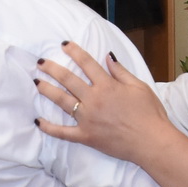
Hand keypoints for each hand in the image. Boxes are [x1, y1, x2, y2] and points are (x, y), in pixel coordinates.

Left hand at [36, 43, 173, 164]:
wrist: (151, 141)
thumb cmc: (150, 113)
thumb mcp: (139, 87)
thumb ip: (120, 72)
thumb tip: (107, 56)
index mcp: (107, 85)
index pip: (87, 63)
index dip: (74, 52)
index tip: (64, 45)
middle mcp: (93, 99)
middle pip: (68, 80)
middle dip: (52, 69)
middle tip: (40, 62)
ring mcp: (87, 119)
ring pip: (62, 101)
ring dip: (47, 90)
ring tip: (36, 82)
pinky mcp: (86, 136)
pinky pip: (63, 132)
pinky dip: (49, 127)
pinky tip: (38, 121)